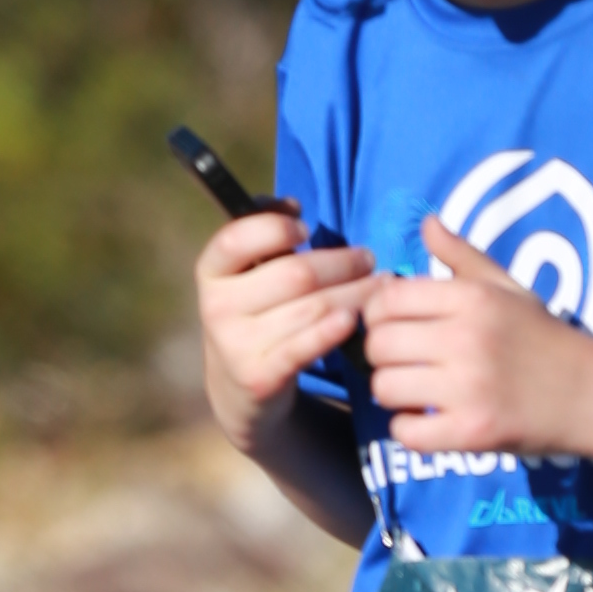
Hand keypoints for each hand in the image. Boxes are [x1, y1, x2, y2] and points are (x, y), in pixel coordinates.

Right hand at [195, 206, 373, 443]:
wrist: (238, 386)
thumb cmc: (255, 313)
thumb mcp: (248, 273)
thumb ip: (265, 233)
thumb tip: (292, 205)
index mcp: (212, 272)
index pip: (237, 238)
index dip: (275, 228)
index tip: (306, 228)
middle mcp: (216, 307)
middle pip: (294, 274)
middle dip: (341, 263)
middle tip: (369, 258)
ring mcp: (235, 345)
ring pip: (311, 309)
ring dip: (354, 294)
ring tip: (380, 286)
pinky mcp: (259, 377)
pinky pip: (305, 347)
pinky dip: (333, 330)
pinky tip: (354, 318)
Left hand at [360, 217, 592, 458]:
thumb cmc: (546, 338)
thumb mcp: (509, 288)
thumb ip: (462, 255)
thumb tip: (427, 223)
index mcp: (473, 299)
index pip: (386, 299)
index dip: (378, 313)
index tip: (396, 326)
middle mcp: (467, 339)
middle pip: (378, 344)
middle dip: (383, 354)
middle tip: (405, 361)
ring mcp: (469, 389)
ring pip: (385, 388)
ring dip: (394, 393)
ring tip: (417, 390)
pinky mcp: (473, 432)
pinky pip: (406, 433)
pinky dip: (409, 430)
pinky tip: (429, 421)